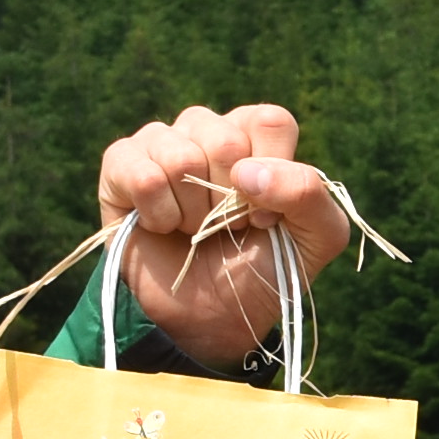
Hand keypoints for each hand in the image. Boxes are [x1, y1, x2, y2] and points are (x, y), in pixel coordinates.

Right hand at [95, 104, 353, 366]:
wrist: (212, 316)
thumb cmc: (263, 268)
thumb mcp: (317, 238)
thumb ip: (309, 195)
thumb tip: (247, 172)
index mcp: (256, 136)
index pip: (269, 121)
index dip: (271, 174)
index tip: (266, 216)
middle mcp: (208, 129)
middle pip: (224, 138)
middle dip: (231, 201)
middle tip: (229, 226)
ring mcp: (162, 142)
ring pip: (179, 155)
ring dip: (193, 213)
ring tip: (194, 228)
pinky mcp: (121, 164)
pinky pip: (140, 174)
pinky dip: (158, 214)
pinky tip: (161, 226)